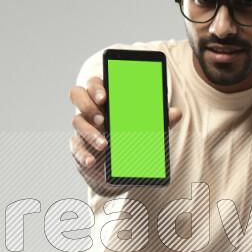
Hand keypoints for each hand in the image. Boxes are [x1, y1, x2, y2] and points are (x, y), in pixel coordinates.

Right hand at [69, 75, 182, 191]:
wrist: (119, 166)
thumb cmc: (131, 138)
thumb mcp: (147, 129)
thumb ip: (159, 120)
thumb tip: (177, 113)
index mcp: (106, 99)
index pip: (95, 84)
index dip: (96, 87)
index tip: (105, 97)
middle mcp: (91, 110)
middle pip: (77, 95)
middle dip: (87, 105)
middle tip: (102, 119)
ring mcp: (82, 127)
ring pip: (76, 121)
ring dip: (89, 132)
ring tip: (104, 144)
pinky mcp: (79, 147)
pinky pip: (74, 147)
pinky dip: (83, 154)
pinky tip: (91, 161)